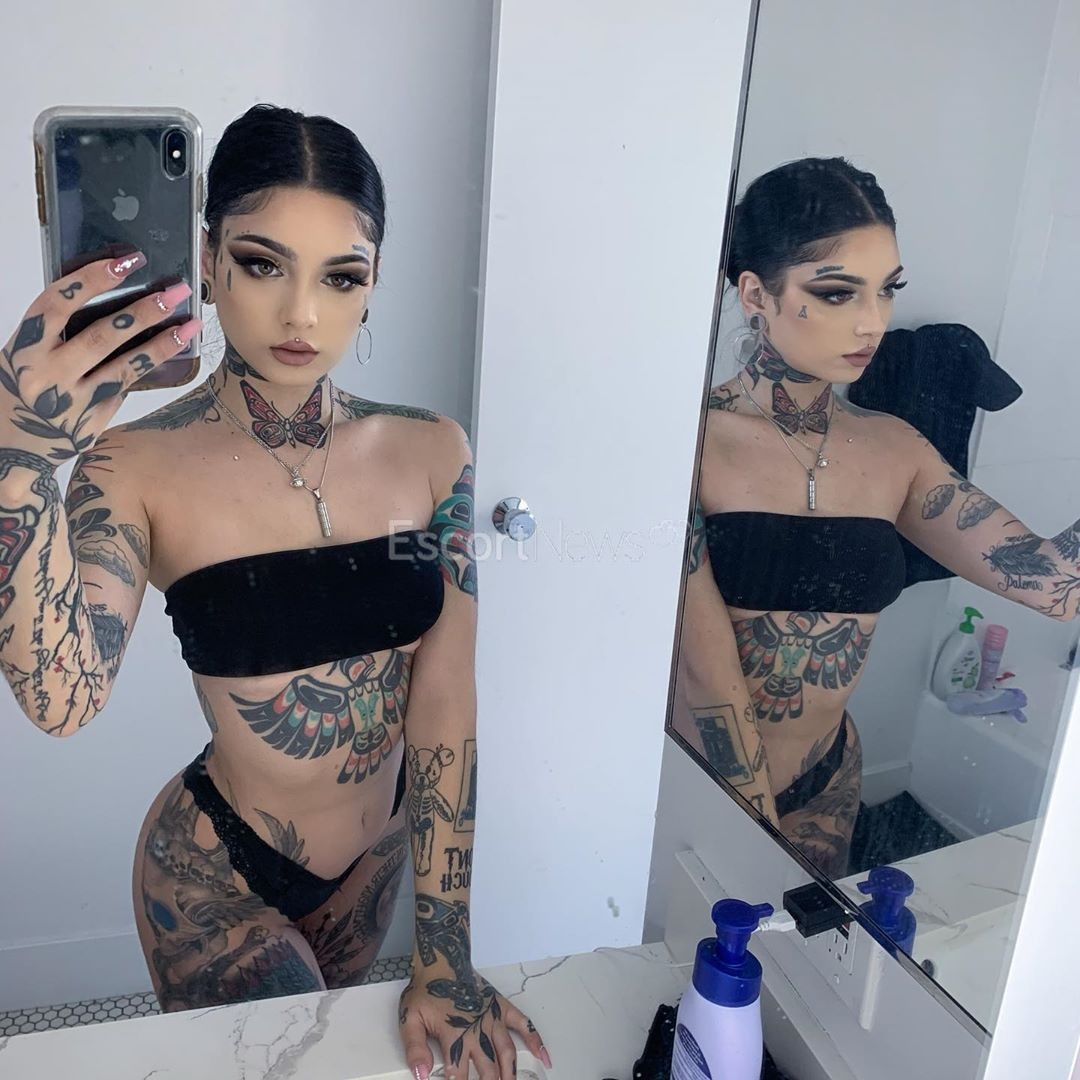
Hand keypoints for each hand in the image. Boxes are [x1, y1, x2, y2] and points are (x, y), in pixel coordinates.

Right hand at [0, 252, 198, 467]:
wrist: (12, 447)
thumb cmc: (23, 389)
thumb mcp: (27, 355)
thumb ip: (59, 333)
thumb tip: (111, 302)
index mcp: (24, 347)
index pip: (58, 302)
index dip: (92, 278)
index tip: (125, 261)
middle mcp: (46, 373)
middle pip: (102, 334)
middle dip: (143, 310)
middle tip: (175, 291)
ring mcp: (70, 401)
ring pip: (125, 366)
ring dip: (162, 342)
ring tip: (190, 324)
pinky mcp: (91, 423)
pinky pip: (124, 388)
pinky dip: (146, 368)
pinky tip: (172, 350)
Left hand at [399, 968, 550, 1079]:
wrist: (442, 962)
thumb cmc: (427, 990)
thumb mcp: (410, 1018)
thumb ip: (415, 1048)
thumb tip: (421, 1074)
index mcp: (455, 1035)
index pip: (458, 1075)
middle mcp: (477, 1029)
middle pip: (487, 1069)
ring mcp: (493, 1019)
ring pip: (507, 1054)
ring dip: (510, 1074)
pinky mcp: (502, 1008)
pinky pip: (524, 1025)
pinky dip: (536, 1041)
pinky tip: (544, 1057)